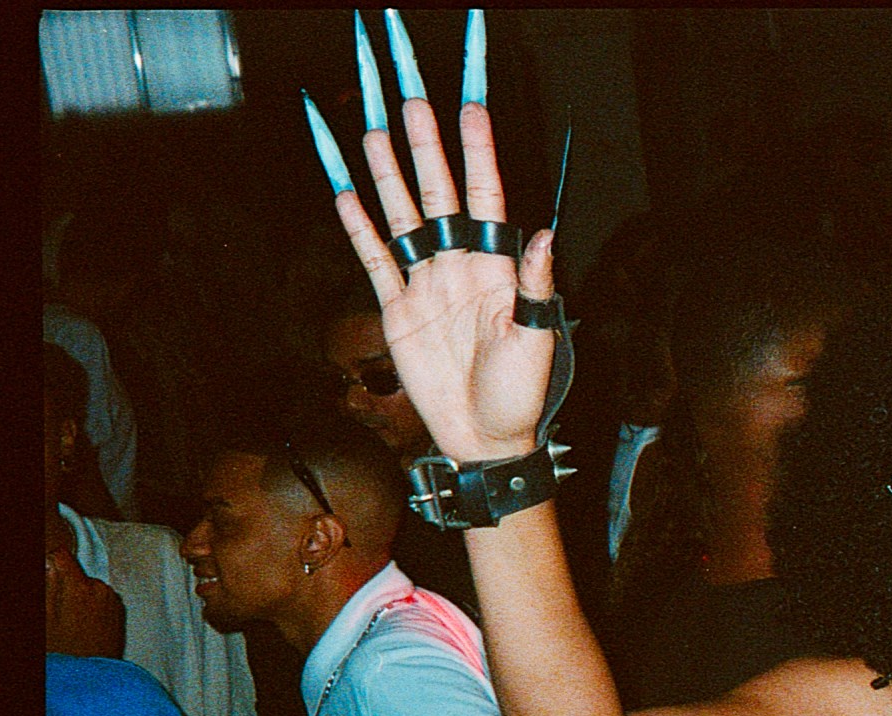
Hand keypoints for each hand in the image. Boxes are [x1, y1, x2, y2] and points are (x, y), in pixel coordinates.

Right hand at [46, 548, 124, 657]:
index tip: (49, 573)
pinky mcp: (120, 611)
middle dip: (67, 585)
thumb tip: (50, 564)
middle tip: (59, 610)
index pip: (62, 557)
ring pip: (91, 587)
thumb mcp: (45, 616)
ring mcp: (113, 600)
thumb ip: (48, 586)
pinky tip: (86, 625)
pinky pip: (103, 599)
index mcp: (78, 586)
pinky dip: (94, 606)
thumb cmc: (63, 647)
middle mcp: (101, 589)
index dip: (52, 563)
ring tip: (73, 622)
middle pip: (78, 575)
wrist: (91, 673)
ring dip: (82, 596)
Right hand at [332, 97, 555, 462]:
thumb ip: (535, 285)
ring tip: (375, 134)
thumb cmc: (520, 394)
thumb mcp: (536, 338)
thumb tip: (544, 234)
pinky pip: (376, 260)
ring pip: (403, 218)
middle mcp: (460, 265)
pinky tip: (347, 196)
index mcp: (497, 267)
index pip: (487, 198)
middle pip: (438, 195)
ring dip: (389, 177)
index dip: (479, 155)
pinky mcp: (398, 310)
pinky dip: (361, 229)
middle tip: (413, 102)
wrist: (485, 437)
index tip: (472, 111)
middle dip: (427, 149)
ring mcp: (427, 284)